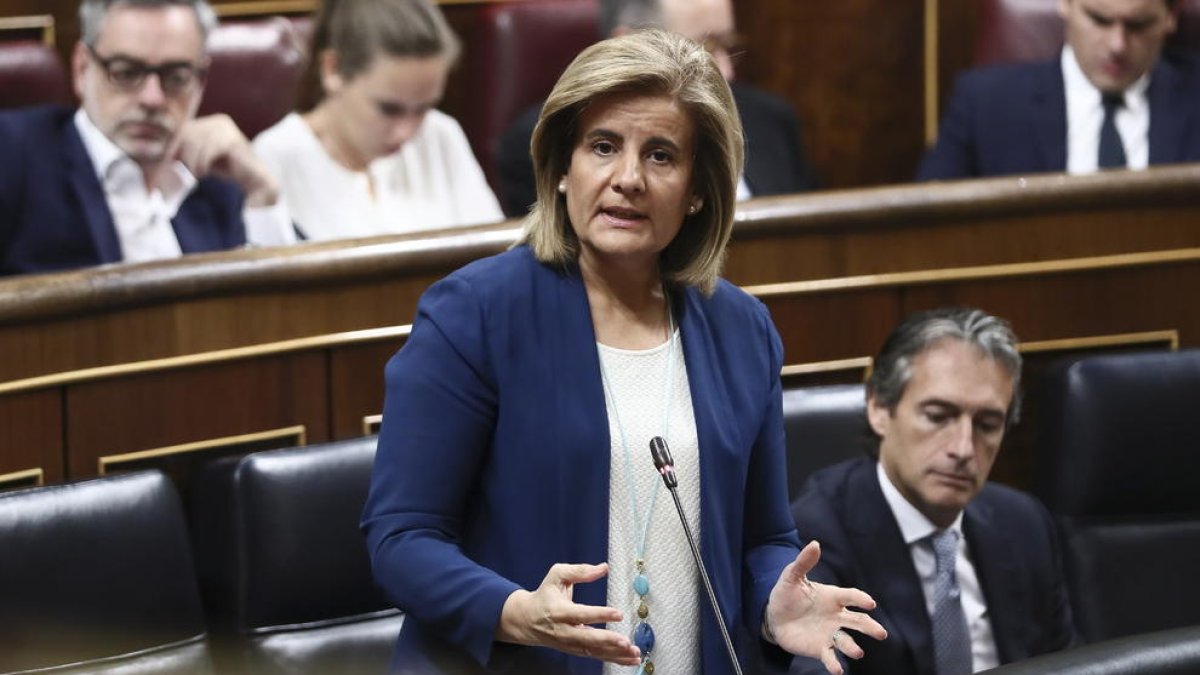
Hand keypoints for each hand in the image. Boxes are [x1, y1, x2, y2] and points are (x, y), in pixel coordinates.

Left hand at [175, 114, 278, 207]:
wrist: (254, 181)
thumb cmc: (227, 171)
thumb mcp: (200, 158)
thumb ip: (184, 150)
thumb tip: (161, 153)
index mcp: (210, 122)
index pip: (182, 128)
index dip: (173, 146)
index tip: (172, 163)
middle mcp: (219, 120)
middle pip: (186, 132)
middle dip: (183, 155)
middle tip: (189, 172)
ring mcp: (227, 128)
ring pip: (194, 140)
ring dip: (193, 161)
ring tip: (199, 174)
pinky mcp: (233, 139)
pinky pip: (207, 148)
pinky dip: (203, 162)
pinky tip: (206, 172)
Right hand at [496, 562, 641, 665]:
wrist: (526, 620)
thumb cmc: (545, 595)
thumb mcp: (557, 576)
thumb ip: (579, 571)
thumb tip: (604, 568)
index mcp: (559, 611)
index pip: (581, 614)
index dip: (600, 615)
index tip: (618, 614)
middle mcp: (564, 631)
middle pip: (587, 639)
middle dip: (607, 641)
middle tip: (626, 642)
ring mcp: (569, 644)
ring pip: (593, 651)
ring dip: (615, 654)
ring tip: (633, 653)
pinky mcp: (575, 650)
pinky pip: (595, 656)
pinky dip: (613, 659)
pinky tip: (630, 659)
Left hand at [765, 541, 887, 674]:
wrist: (773, 618)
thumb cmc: (786, 595)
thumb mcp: (792, 577)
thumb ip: (804, 562)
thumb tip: (815, 544)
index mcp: (833, 597)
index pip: (851, 596)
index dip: (860, 599)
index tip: (870, 603)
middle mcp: (836, 616)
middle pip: (858, 621)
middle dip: (870, 627)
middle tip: (881, 634)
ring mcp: (830, 633)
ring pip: (847, 641)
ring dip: (853, 647)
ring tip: (858, 652)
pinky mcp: (820, 648)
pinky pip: (831, 657)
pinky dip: (835, 664)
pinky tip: (838, 670)